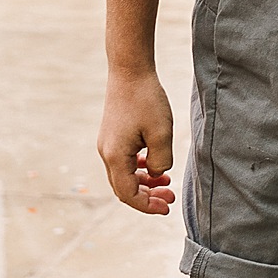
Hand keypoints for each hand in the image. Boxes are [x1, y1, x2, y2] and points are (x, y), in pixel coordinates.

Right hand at [98, 68, 175, 213]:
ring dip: (144, 182)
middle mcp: (106, 153)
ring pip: (124, 175)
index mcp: (116, 157)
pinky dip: (139, 169)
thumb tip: (157, 174)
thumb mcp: (162, 133)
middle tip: (171, 197)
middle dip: (147, 197)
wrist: (129, 71)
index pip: (129, 194)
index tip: (167, 207)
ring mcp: (107, 144)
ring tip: (167, 183)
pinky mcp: (113, 135)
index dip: (148, 205)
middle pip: (124, 188)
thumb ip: (161, 161)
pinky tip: (156, 166)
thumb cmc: (147, 100)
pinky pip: (124, 161)